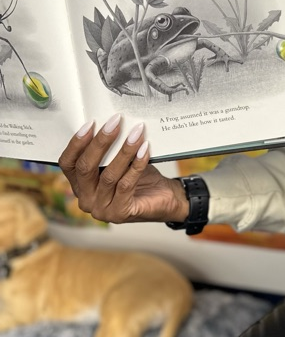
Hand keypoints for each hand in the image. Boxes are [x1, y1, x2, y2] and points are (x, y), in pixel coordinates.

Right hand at [58, 116, 188, 223]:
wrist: (165, 200)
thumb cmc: (140, 177)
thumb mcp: (119, 161)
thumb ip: (109, 149)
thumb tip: (110, 122)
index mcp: (79, 185)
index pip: (67, 163)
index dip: (76, 143)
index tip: (91, 123)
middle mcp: (86, 199)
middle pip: (85, 168)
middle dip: (101, 142)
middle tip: (115, 122)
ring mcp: (101, 210)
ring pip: (108, 175)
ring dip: (124, 151)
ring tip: (136, 133)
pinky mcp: (119, 213)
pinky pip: (126, 184)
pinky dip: (136, 165)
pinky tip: (144, 150)